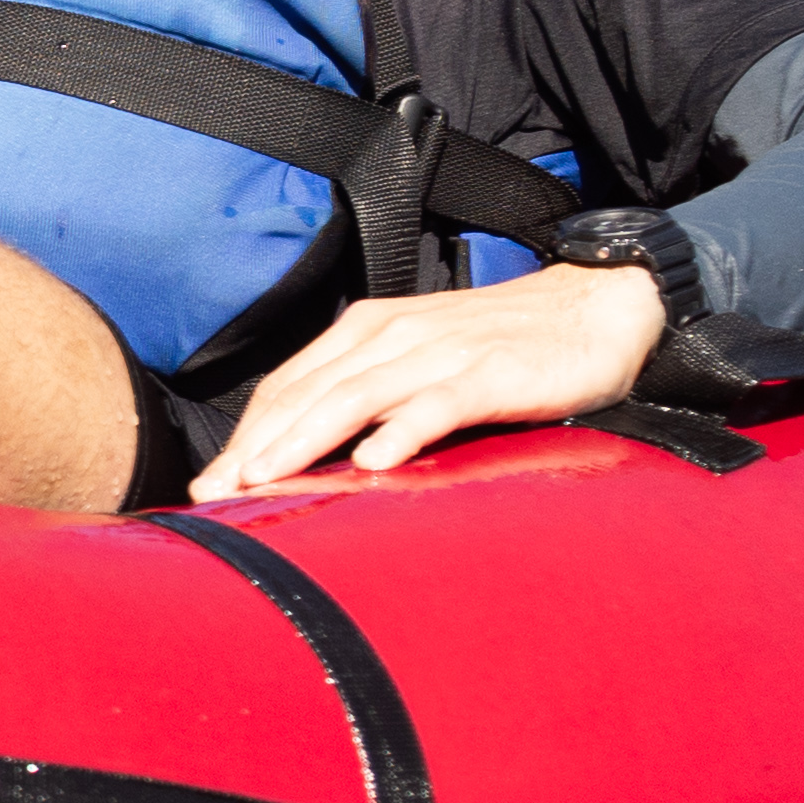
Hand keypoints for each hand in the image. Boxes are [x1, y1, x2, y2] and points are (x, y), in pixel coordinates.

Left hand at [188, 263, 668, 499]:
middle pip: (308, 394)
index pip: (289, 385)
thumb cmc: (501, 346)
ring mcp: (440, 351)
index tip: (210, 482)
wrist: (593, 308)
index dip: (247, 433)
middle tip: (215, 494)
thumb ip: (372, 395)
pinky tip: (375, 463)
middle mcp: (393, 335)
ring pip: (356, 396)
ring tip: (266, 479)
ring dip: (306, 439)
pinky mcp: (490, 372)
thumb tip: (317, 455)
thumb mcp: (421, 362)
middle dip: (257, 446)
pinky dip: (402, 430)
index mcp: (367, 331)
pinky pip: (437, 403)